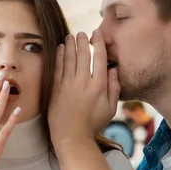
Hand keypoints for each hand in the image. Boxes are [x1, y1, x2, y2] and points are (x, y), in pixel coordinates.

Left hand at [48, 30, 119, 145]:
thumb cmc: (92, 124)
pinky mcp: (56, 88)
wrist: (71, 136)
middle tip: (82, 33)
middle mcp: (83, 81)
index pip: (100, 58)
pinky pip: (58, 67)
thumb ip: (114, 88)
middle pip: (83, 54)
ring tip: (71, 36)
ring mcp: (68, 84)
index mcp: (99, 85)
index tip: (97, 33)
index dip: (98, 43)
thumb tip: (114, 70)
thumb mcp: (110, 109)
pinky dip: (60, 55)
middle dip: (83, 41)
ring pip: (69, 58)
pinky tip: (60, 48)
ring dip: (70, 44)